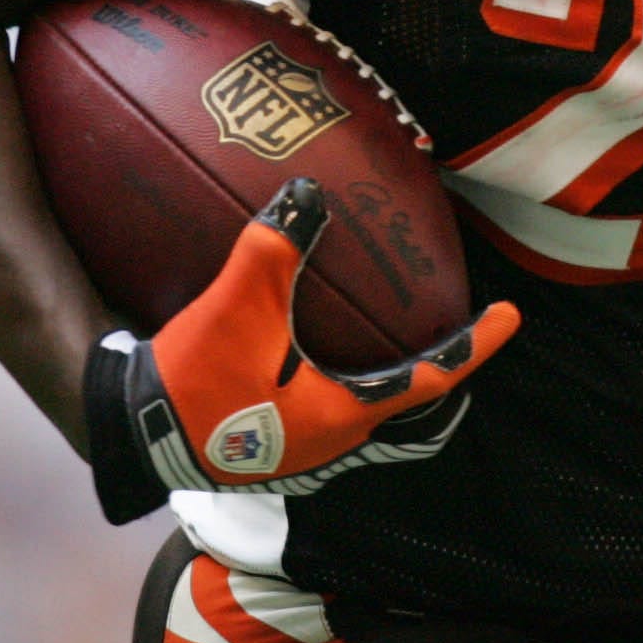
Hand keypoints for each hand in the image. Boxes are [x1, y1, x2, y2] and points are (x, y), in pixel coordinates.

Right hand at [84, 179, 520, 524]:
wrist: (133, 435)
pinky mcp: (272, 442)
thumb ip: (275, 247)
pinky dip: (347, 376)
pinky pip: (330, 407)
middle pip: (409, 404)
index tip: (509, 316)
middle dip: (440, 369)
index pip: (432, 379)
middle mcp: (335, 440)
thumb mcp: (237, 307)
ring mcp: (303, 447)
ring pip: (370, 409)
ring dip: (392, 377)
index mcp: (345, 414)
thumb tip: (306, 194)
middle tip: (462, 332)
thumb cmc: (195, 383)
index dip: (474, 346)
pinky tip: (320, 347)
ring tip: (402, 336)